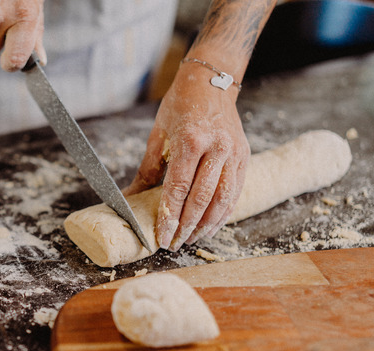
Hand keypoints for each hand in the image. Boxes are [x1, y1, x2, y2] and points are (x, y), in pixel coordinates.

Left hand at [125, 62, 249, 250]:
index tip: (161, 236)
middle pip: (201, 198)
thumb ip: (147, 170)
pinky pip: (235, 192)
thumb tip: (129, 198)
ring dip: (206, 225)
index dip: (169, 216)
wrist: (212, 82)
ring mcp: (235, 153)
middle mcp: (217, 148)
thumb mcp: (158, 135)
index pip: (178, 188)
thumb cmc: (180, 106)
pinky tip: (210, 226)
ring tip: (191, 240)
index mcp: (191, 141)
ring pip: (223, 199)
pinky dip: (223, 213)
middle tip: (173, 244)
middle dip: (186, 226)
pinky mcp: (245, 157)